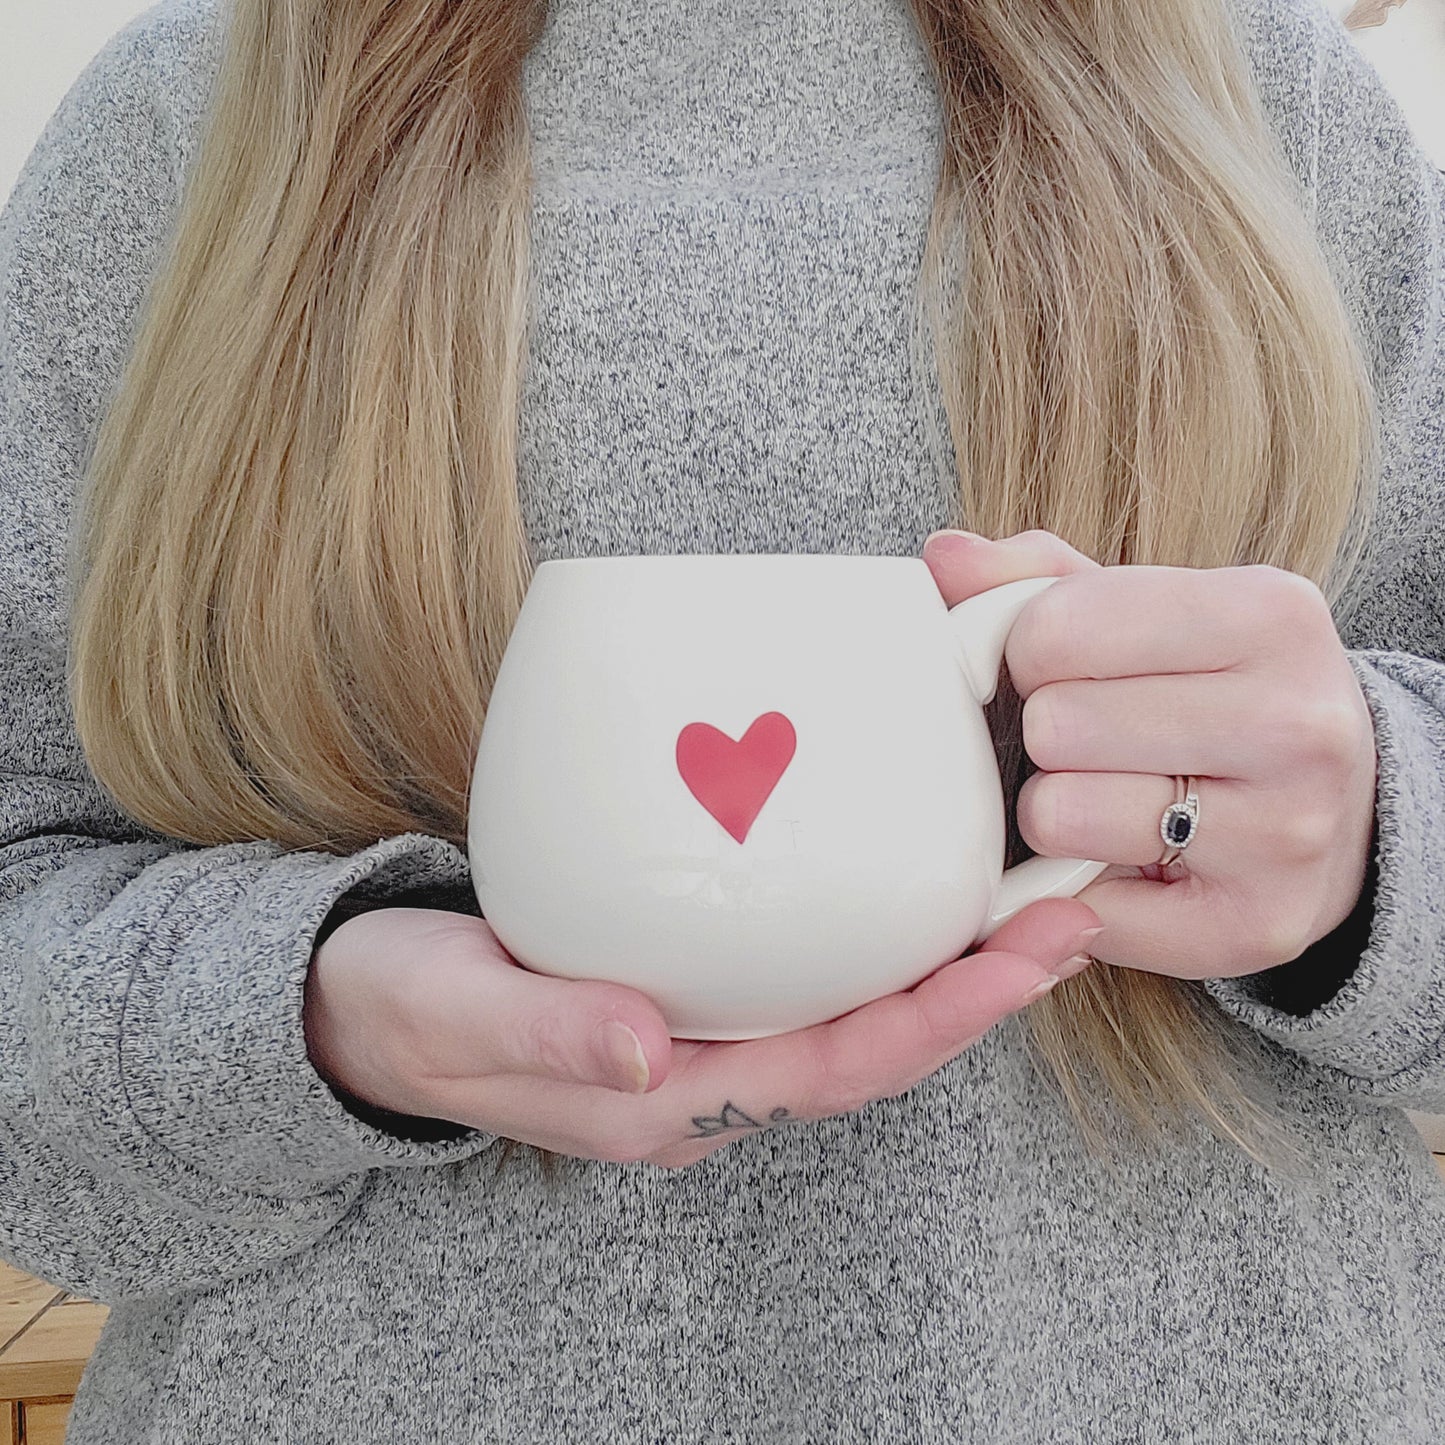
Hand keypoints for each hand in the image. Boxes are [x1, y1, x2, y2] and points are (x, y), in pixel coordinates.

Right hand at [303, 900, 1099, 1168]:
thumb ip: (548, 1031)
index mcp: (667, 1101)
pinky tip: (902, 878)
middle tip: (1064, 920)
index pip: (831, 1070)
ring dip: (941, 959)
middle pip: (871, 1042)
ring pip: (852, 1007)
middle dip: (973, 990)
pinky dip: (871, 928)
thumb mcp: (457, 1015)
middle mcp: (707, 1076)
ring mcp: (704, 1032)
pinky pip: (806, 968)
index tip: (1016, 963)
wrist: (363, 1004)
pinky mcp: (692, 985)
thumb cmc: (411, 1010)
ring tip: (1021, 900)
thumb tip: (650, 1048)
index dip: (932, 1021)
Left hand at [922, 529, 1379, 979]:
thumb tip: (946, 559)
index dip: (1030, 652)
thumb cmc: (1212, 691)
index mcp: (1269, 614)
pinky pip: (1084, 912)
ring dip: (1058, 812)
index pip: (1056, 628)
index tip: (1064, 668)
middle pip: (1054, 726)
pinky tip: (1127, 865)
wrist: (1341, 807)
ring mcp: (1286, 832)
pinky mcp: (1257, 924)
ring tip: (1112, 799)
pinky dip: (1078, 894)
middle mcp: (1296, 722)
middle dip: (1048, 735)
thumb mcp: (1149, 609)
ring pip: (1059, 816)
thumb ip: (1038, 577)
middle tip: (1096, 743)